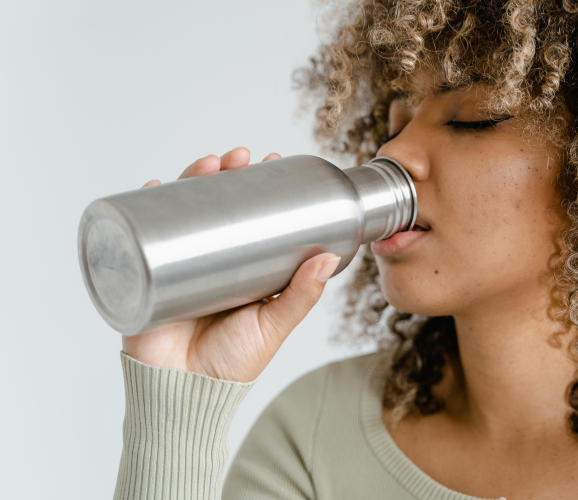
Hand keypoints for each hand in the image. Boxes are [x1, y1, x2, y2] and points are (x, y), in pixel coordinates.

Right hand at [122, 147, 340, 382]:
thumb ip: (301, 296)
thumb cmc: (232, 365)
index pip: (248, 216)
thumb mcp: (273, 325)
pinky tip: (156, 186)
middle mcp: (210, 261)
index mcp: (241, 268)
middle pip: (213, 206)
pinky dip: (144, 208)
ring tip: (208, 165)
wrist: (185, 395)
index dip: (256, 188)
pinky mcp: (146, 276)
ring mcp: (177, 265)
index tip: (273, 163)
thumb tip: (328, 257)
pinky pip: (142, 236)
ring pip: (181, 212)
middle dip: (225, 176)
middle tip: (240, 158)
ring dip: (191, 181)